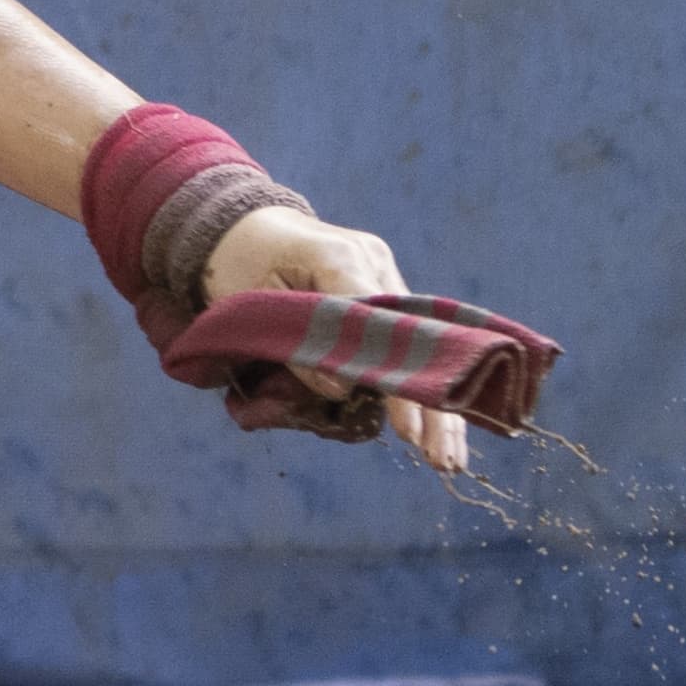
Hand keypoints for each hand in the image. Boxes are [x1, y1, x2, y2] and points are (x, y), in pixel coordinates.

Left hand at [200, 202, 469, 476]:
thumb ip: (298, 348)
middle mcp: (374, 262)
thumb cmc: (237, 263)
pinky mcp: (383, 289)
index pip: (380, 326)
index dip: (395, 380)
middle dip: (432, 402)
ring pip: (425, 344)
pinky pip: (408, 341)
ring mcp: (383, 273)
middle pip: (418, 339)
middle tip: (440, 460)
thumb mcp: (251, 304)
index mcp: (340, 255)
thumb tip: (342, 392)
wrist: (241, 226)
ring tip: (447, 459)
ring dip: (437, 402)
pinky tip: (436, 428)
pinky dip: (420, 383)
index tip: (408, 430)